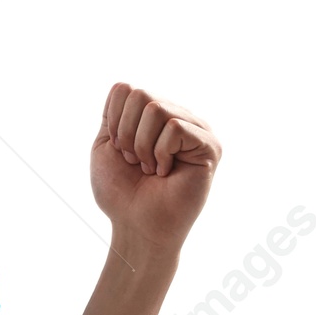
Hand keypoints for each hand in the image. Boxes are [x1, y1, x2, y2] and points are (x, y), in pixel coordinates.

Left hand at [91, 83, 220, 254]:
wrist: (136, 228)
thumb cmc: (122, 194)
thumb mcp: (106, 147)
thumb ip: (113, 113)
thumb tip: (125, 86)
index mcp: (155, 116)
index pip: (126, 89)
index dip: (114, 123)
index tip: (120, 152)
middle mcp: (178, 117)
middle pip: (141, 95)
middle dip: (126, 134)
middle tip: (135, 162)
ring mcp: (196, 129)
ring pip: (156, 109)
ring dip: (142, 146)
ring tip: (151, 169)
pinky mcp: (209, 145)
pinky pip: (175, 128)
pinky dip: (160, 153)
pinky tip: (166, 172)